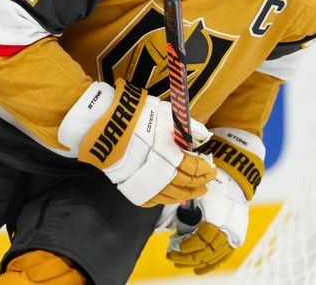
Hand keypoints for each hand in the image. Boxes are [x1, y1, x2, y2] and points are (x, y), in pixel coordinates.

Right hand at [58, 79, 215, 205]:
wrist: (104, 123)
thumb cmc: (136, 115)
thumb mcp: (166, 114)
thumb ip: (187, 127)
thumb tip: (202, 137)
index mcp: (169, 153)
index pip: (192, 167)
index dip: (204, 169)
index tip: (211, 168)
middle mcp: (158, 170)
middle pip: (183, 183)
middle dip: (198, 183)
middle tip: (207, 183)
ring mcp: (142, 180)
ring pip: (169, 195)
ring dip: (184, 195)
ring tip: (194, 193)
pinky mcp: (128, 184)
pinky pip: (149, 198)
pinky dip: (162, 200)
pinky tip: (169, 198)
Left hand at [166, 169, 248, 274]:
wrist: (236, 184)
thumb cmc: (216, 188)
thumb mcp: (200, 196)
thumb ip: (188, 210)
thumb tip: (173, 226)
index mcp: (219, 219)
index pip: (203, 239)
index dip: (189, 246)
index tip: (176, 246)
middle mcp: (228, 230)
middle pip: (206, 252)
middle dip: (187, 257)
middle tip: (172, 256)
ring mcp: (233, 236)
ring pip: (213, 257)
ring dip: (195, 263)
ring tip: (179, 262)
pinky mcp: (235, 239)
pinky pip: (223, 257)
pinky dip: (210, 265)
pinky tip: (197, 270)